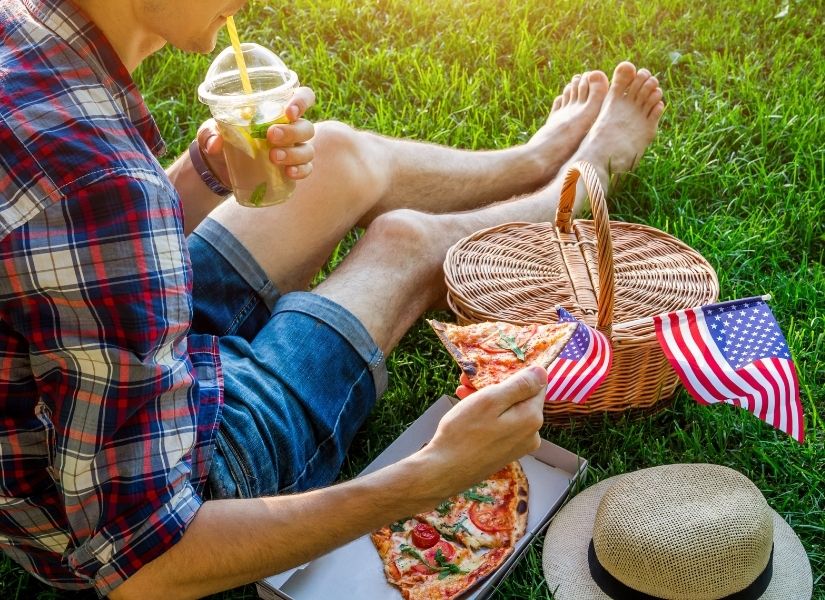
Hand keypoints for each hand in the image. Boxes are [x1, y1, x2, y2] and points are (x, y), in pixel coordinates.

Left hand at [196, 86, 316, 183]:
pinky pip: (306, 169)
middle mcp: (291, 128)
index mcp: (278, 109)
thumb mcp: (210, 131)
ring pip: (307, 149)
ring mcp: (295, 149)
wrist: (223, 167)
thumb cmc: (224, 138)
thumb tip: (215, 142)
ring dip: (293, 153)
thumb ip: (209, 133)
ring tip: (274, 157)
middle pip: (305, 127)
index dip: (301, 101)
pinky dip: (300, 170)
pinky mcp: (293, 168)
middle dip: (291, 131)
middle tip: (271, 135)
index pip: (303, 97)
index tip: (289, 112)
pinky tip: (289, 173)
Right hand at [419, 366, 546, 497]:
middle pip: (519, 397)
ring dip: (486, 397)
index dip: (513, 372)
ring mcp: (518, 445)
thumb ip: (519, 385)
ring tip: (462, 391)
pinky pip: (500, 424)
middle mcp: (531, 433)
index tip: (491, 368)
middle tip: (467, 379)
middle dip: (495, 384)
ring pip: (507, 410)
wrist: (444, 470)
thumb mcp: (490, 400)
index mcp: (532, 418)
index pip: (536, 384)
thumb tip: (542, 372)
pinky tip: (466, 407)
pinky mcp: (504, 452)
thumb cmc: (464, 433)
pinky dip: (485, 413)